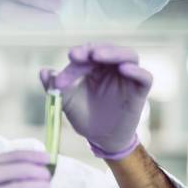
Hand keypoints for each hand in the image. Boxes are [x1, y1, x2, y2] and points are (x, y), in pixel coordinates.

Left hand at [39, 43, 152, 159]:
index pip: (88, 53)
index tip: (70, 57)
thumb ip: (54, 86)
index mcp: (94, 66)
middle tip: (80, 54)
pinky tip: (125, 69)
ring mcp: (127, 78)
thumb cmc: (83, 115)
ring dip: (114, 53)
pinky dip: (136, 71)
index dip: (79, 54)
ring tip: (98, 55)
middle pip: (108, 49)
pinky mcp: (139, 91)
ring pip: (129, 56)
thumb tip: (43, 71)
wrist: (99, 138)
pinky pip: (145, 77)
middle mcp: (112, 68)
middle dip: (94, 49)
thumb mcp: (66, 100)